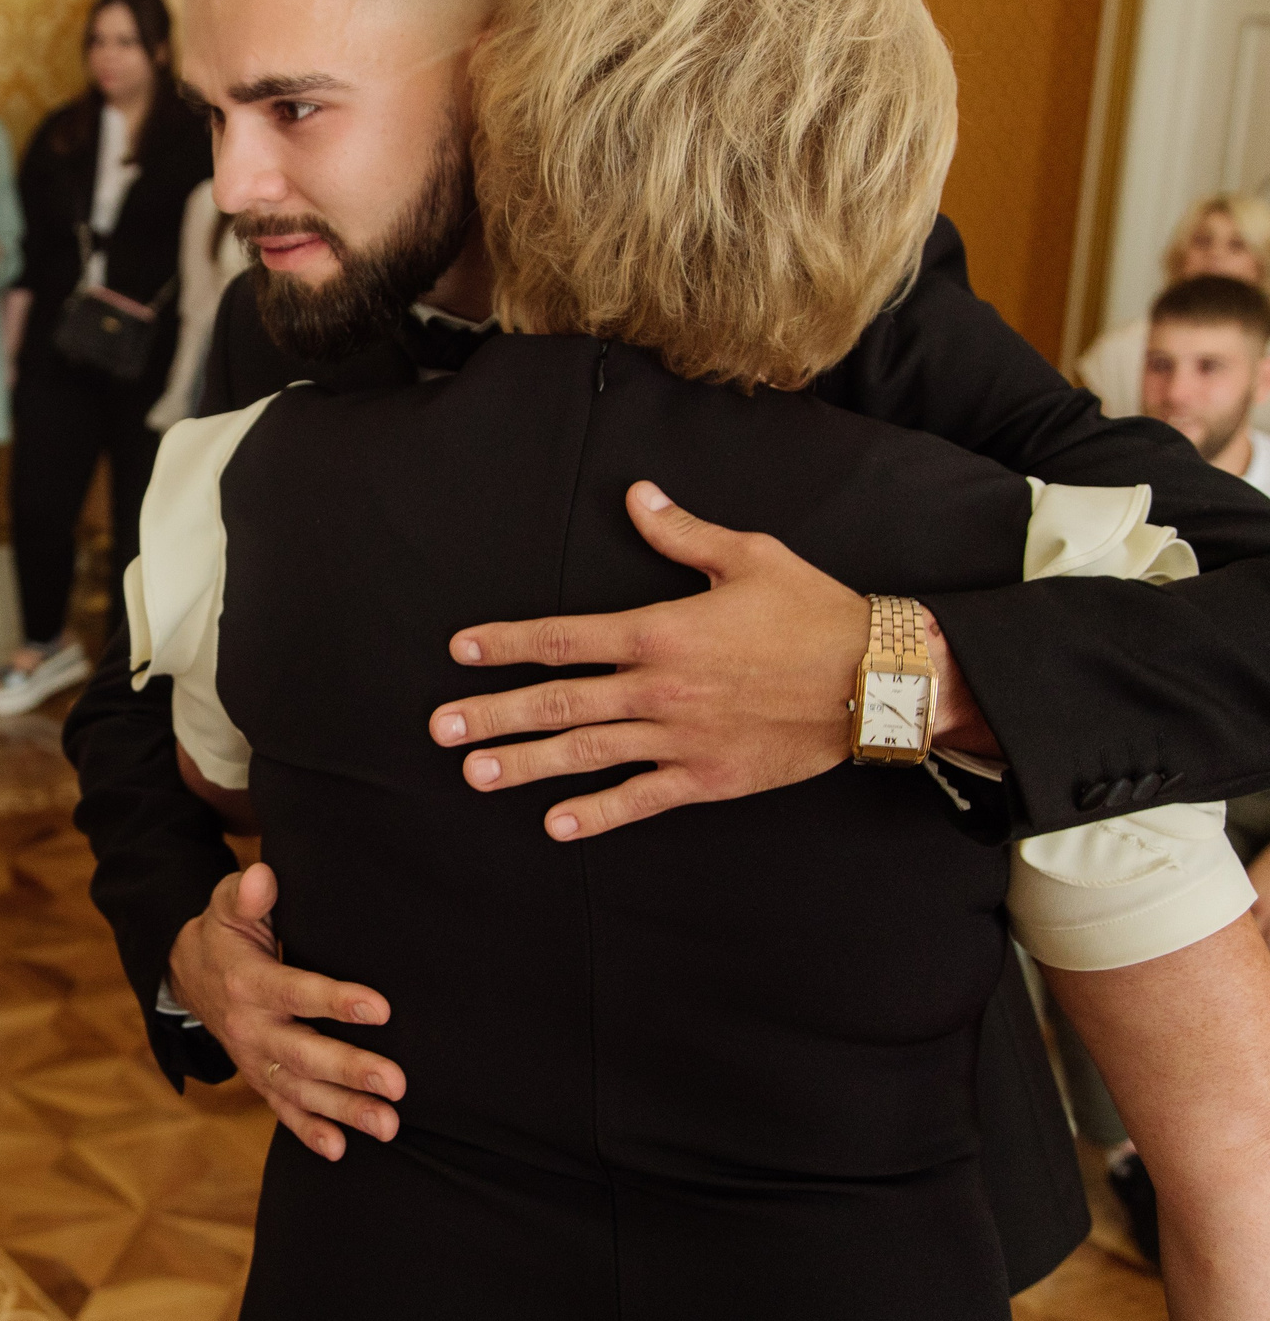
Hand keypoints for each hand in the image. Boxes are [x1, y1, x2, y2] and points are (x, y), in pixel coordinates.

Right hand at [167, 862, 403, 1161]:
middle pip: (303, 1053)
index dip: (337, 1000)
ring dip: (344, 1110)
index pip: (296, 992)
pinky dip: (307, 1131)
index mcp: (248, 981)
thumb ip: (247, 894)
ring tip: (388, 1124)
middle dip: (350, 1070)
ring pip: (300, 1089)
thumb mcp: (226, 905)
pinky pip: (282, 1108)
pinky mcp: (258, 1077)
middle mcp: (250, 1026)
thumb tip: (264, 878)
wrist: (186, 974)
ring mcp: (254, 1058)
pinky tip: (339, 1150)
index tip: (380, 1007)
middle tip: (396, 1083)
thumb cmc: (224, 932)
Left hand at [427, 482, 875, 840]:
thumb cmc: (815, 612)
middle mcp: (661, 688)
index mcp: (662, 631)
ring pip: (588, 753)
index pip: (565, 638)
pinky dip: (598, 813)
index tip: (460, 650)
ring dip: (527, 764)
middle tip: (440, 727)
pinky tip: (556, 824)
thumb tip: (637, 495)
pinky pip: (642, 798)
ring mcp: (682, 738)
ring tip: (475, 773)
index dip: (507, 643)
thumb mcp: (749, 556)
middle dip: (495, 714)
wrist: (880, 679)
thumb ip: (681, 532)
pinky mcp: (709, 777)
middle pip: (560, 702)